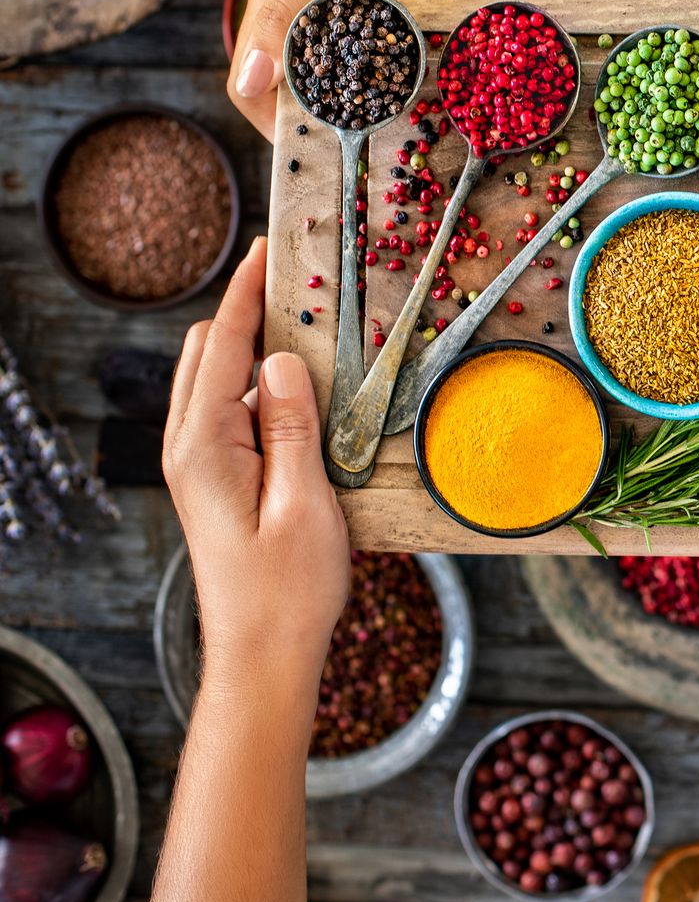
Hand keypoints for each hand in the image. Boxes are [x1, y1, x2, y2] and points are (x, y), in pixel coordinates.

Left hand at [163, 238, 348, 684]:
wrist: (263, 653)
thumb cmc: (289, 590)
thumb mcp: (305, 503)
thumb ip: (293, 427)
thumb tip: (280, 361)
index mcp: (206, 447)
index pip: (223, 347)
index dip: (247, 293)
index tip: (268, 248)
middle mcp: (190, 448)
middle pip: (208, 352)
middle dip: (244, 308)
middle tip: (294, 277)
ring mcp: (198, 465)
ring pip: (216, 378)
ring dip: (251, 344)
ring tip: (300, 320)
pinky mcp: (216, 480)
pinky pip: (228, 409)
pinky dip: (255, 380)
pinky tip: (295, 382)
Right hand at [228, 0, 452, 138]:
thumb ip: (295, 8)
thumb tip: (248, 80)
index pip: (253, 76)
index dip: (277, 122)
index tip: (318, 154)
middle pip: (300, 70)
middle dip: (328, 112)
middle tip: (373, 147)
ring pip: (344, 47)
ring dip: (367, 81)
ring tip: (405, 120)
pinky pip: (381, 16)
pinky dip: (400, 40)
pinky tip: (430, 60)